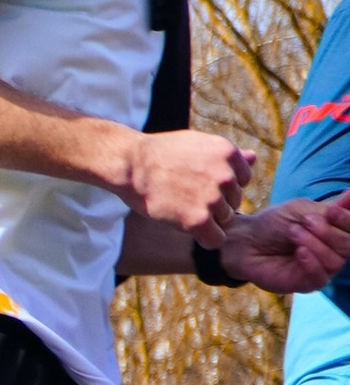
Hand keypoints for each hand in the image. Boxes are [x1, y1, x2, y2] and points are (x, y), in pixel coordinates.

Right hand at [120, 129, 255, 239]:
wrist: (131, 165)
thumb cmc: (161, 154)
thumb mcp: (198, 144)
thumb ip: (229, 155)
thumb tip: (254, 158)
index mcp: (228, 153)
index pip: (242, 180)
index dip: (222, 185)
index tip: (200, 183)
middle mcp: (226, 175)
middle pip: (234, 202)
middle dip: (216, 203)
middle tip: (187, 196)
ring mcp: (213, 199)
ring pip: (225, 220)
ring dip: (207, 219)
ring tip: (182, 207)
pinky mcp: (198, 220)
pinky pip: (215, 239)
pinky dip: (204, 238)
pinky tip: (187, 227)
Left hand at [218, 193, 349, 295]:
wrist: (247, 241)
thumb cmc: (274, 224)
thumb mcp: (302, 211)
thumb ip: (330, 210)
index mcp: (335, 231)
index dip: (347, 220)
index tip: (331, 211)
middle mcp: (333, 250)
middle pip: (349, 245)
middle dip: (328, 231)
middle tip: (305, 221)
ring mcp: (322, 268)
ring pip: (335, 262)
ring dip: (314, 244)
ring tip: (293, 232)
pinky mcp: (308, 283)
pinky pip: (321, 277)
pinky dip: (311, 262)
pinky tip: (299, 252)